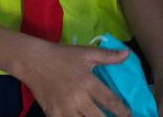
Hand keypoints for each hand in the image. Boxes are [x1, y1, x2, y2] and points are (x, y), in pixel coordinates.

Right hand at [18, 41, 132, 116]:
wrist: (33, 61)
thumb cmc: (62, 56)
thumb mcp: (86, 53)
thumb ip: (108, 56)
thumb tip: (128, 54)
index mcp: (88, 83)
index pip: (110, 101)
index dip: (122, 111)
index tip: (129, 115)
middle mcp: (78, 99)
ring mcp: (64, 109)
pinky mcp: (52, 114)